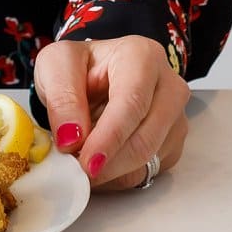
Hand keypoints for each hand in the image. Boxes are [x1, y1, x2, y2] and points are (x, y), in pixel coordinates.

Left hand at [32, 35, 189, 191]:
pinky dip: (118, 175)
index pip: (132, 103)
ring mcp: (175, 118)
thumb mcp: (55, 66)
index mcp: (142, 56)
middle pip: (145, 138)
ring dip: (111, 170)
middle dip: (109, 162)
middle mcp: (168, 86)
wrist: (93, 77)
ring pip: (147, 160)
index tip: (87, 162)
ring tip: (81, 159)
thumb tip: (72, 138)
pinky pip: (147, 171)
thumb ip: (62, 98)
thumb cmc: (80, 67)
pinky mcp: (172, 145)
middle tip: (76, 171)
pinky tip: (99, 161)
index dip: (109, 137)